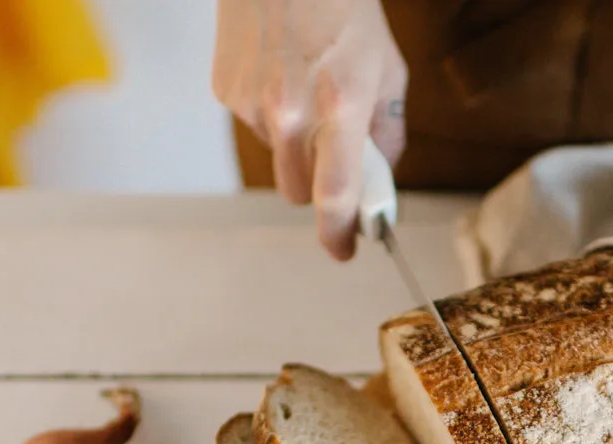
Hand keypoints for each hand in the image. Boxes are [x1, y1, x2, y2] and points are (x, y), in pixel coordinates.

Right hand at [213, 0, 407, 259]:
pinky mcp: (226, 90)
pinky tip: (282, 78)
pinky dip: (272, 118)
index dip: (340, 232)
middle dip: (320, 187)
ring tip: (308, 97)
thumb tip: (378, 184)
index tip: (343, 249)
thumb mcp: (386, 70)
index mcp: (340, 103)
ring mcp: (252, 100)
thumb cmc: (342, 8)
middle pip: (300, 194)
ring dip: (296, 149)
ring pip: (278, 162)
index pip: (336, 193)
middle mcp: (290, 108)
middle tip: (335, 162)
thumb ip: (385, 135)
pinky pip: (255, 130)